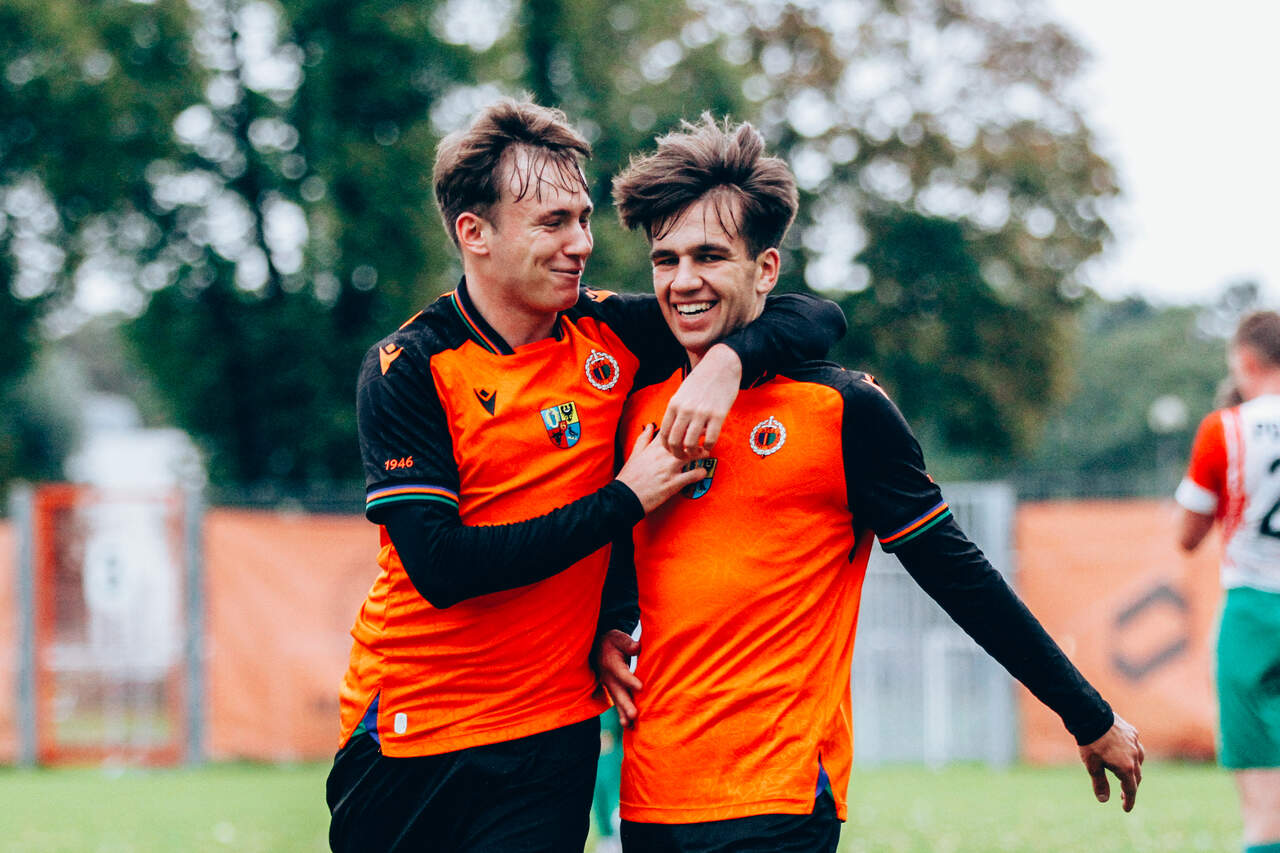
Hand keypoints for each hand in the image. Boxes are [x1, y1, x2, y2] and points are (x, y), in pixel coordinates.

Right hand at [593, 629, 642, 726]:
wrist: (596, 649)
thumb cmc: (611, 643)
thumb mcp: (617, 637)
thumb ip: (627, 643)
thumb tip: (636, 647)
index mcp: (612, 664)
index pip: (622, 673)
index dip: (630, 680)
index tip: (641, 687)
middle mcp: (609, 678)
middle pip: (619, 693)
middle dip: (626, 704)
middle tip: (634, 715)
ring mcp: (610, 687)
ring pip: (617, 702)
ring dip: (623, 714)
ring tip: (628, 725)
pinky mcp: (612, 692)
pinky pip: (617, 705)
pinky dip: (622, 716)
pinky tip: (629, 728)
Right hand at [616, 424, 705, 512]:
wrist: (624, 497)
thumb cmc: (630, 477)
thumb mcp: (634, 454)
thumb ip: (643, 439)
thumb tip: (649, 426)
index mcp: (654, 447)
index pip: (673, 429)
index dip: (686, 425)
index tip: (695, 423)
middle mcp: (663, 455)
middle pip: (686, 439)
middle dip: (698, 436)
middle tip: (707, 436)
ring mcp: (668, 469)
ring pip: (692, 455)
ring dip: (702, 453)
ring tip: (706, 454)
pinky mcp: (672, 483)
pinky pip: (692, 475)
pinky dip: (701, 473)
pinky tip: (702, 472)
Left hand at [659, 343, 741, 458]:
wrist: (721, 365)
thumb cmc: (702, 379)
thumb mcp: (682, 392)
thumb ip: (677, 410)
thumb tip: (673, 429)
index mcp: (674, 404)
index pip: (664, 433)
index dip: (667, 447)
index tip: (673, 450)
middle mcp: (685, 410)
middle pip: (675, 442)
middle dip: (678, 454)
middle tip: (685, 456)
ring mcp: (701, 413)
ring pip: (690, 444)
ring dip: (693, 453)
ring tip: (698, 452)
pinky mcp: (718, 415)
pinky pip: (709, 439)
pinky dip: (708, 447)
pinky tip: (709, 444)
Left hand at [1078, 714, 1143, 811]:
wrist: (1091, 716)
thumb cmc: (1090, 743)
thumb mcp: (1092, 766)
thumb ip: (1100, 784)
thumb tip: (1104, 800)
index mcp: (1126, 767)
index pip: (1131, 789)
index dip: (1129, 801)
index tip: (1126, 809)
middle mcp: (1135, 756)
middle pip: (1136, 776)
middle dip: (1130, 787)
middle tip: (1122, 794)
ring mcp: (1135, 743)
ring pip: (1139, 761)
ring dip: (1134, 770)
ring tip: (1125, 774)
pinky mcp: (1133, 732)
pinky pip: (1135, 747)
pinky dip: (1132, 754)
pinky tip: (1125, 753)